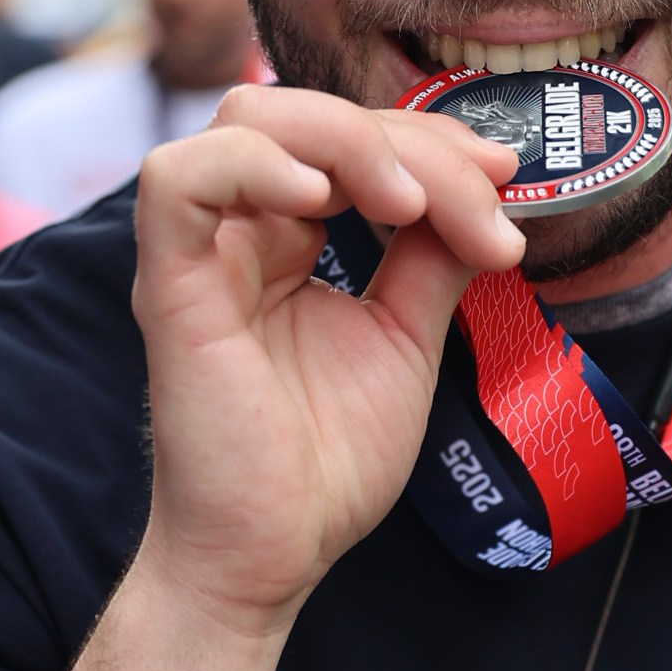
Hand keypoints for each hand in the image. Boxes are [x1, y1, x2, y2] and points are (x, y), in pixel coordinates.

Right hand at [127, 84, 520, 625]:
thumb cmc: (324, 465)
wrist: (274, 557)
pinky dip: (255, 167)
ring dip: (345, 141)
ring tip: (409, 207)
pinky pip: (177, 180)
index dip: (428, 140)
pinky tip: (323, 203)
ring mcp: (200, 256)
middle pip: (304, 114)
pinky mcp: (169, 288)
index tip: (502, 177)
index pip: (349, 140)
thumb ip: (433, 260)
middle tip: (479, 196)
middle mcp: (237, 235)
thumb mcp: (405, 341)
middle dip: (405, 138)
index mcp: (285, 240)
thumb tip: (485, 191)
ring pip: (246, 121)